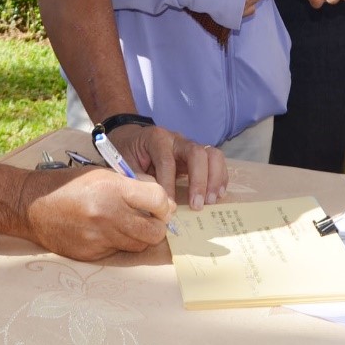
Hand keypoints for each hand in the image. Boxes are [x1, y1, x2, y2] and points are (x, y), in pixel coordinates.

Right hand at [20, 166, 175, 258]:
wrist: (33, 205)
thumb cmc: (70, 185)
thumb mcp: (104, 173)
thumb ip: (134, 184)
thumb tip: (162, 200)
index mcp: (113, 188)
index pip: (158, 200)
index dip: (165, 204)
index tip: (161, 206)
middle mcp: (108, 215)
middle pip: (154, 232)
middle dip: (157, 226)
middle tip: (151, 219)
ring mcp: (99, 238)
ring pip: (138, 245)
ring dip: (139, 236)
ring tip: (127, 223)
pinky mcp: (91, 254)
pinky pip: (118, 252)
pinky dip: (118, 243)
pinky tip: (105, 231)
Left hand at [110, 122, 227, 210]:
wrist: (132, 139)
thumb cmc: (127, 152)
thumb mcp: (124, 163)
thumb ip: (136, 178)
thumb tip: (153, 198)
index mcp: (156, 138)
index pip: (167, 161)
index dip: (169, 184)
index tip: (168, 206)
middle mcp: (177, 139)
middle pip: (196, 153)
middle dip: (199, 181)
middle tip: (197, 205)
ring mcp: (190, 146)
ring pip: (212, 155)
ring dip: (214, 179)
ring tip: (211, 201)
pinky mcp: (198, 155)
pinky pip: (216, 161)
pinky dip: (220, 177)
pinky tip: (217, 195)